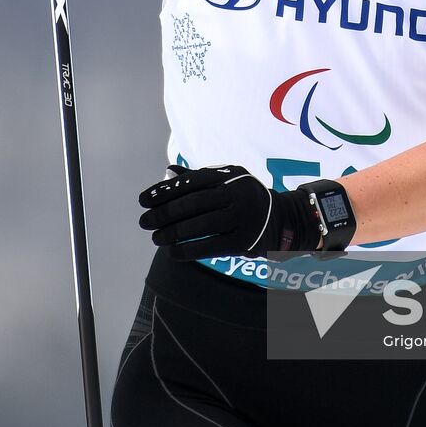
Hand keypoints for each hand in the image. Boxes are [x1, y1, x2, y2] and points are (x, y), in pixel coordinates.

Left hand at [138, 164, 322, 260]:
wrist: (282, 220)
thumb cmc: (244, 199)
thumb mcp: (226, 182)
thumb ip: (198, 179)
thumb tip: (167, 173)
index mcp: (229, 175)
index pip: (190, 182)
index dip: (164, 191)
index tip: (143, 200)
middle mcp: (238, 193)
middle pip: (193, 204)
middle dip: (164, 213)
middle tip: (143, 222)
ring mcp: (243, 217)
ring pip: (201, 226)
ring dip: (173, 233)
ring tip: (155, 238)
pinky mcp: (245, 241)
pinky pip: (211, 246)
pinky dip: (188, 250)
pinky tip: (172, 253)